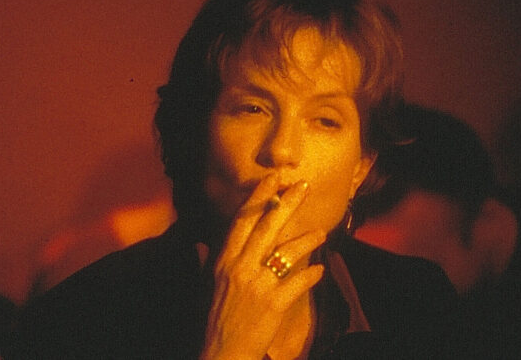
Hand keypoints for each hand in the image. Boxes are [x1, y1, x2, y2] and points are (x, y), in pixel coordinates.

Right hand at [200, 175, 325, 359]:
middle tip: (304, 185)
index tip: (272, 179)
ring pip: (286, 252)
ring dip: (306, 240)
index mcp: (223, 260)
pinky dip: (310, 275)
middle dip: (287, 203)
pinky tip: (319, 270)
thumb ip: (206, 262)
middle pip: (267, 227)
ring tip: (322, 233)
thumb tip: (198, 244)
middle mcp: (239, 267)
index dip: (258, 197)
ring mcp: (257, 285)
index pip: (242, 220)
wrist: (221, 354)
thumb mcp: (206, 287)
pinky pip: (297, 283)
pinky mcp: (273, 304)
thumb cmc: (213, 320)